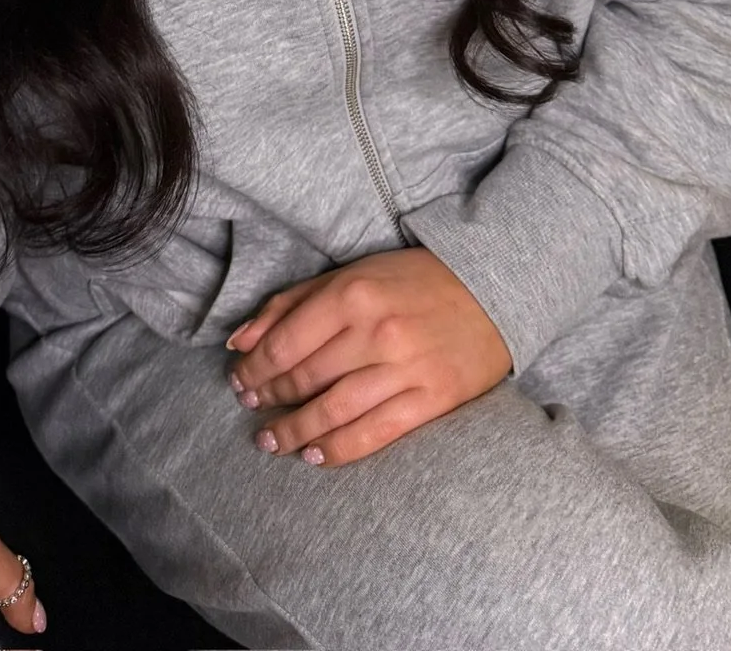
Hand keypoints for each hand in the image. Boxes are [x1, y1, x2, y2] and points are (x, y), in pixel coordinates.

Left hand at [224, 247, 511, 469]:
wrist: (491, 289)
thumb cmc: (413, 280)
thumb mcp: (351, 274)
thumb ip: (292, 303)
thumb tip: (239, 340)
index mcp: (353, 293)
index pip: (286, 343)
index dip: (255, 368)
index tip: (239, 381)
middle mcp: (376, 332)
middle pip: (306, 377)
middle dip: (270, 397)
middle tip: (252, 407)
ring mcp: (405, 368)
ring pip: (333, 411)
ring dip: (294, 431)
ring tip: (271, 441)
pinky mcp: (432, 399)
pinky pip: (375, 433)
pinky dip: (339, 449)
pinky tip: (315, 455)